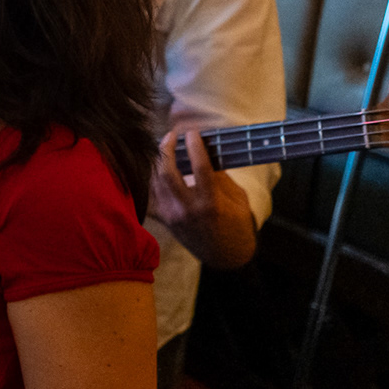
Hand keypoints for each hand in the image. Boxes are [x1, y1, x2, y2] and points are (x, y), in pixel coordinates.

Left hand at [151, 128, 257, 269]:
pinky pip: (149, 195)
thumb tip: (204, 151)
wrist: (226, 256)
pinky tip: (155, 167)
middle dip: (166, 148)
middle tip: (171, 135)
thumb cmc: (237, 224)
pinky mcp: (164, 220)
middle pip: (167, 172)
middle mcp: (188, 209)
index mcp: (211, 203)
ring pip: (154, 181)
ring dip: (156, 160)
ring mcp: (172, 216)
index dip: (194, 146)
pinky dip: (150, 179)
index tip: (192, 132)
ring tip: (163, 146)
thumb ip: (221, 176)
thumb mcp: (238, 199)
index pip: (199, 167)